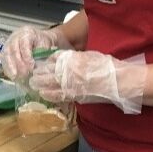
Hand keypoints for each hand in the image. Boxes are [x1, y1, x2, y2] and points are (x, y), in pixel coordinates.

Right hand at [0, 26, 70, 80]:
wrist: (37, 38)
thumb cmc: (42, 42)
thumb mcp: (45, 46)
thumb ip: (40, 54)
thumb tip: (36, 67)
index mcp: (26, 33)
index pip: (24, 44)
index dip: (26, 56)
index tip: (31, 66)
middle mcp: (15, 36)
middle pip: (13, 50)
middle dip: (18, 64)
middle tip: (24, 74)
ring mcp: (8, 43)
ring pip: (6, 55)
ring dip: (10, 67)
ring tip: (16, 77)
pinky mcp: (4, 50)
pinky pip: (3, 60)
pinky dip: (7, 68)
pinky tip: (12, 76)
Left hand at [29, 50, 145, 113]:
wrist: (119, 81)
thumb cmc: (107, 67)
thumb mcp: (90, 56)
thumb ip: (76, 58)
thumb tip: (64, 60)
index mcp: (73, 58)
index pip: (54, 58)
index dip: (47, 61)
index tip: (42, 63)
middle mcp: (69, 70)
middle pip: (48, 71)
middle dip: (39, 73)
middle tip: (33, 74)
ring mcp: (71, 83)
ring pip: (50, 83)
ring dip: (40, 83)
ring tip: (34, 83)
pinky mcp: (75, 95)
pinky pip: (58, 95)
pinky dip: (49, 94)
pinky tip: (43, 93)